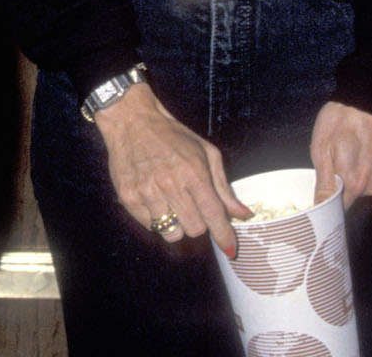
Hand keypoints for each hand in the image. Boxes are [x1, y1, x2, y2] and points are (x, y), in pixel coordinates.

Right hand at [92, 82, 247, 256]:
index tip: (230, 249)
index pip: (213, 214)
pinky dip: (156, 218)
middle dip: (199, 223)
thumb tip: (242, 214)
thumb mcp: (205, 153)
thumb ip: (223, 187)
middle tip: (192, 206)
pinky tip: (155, 199)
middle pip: (195, 229)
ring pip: (172, 233)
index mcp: (193, 172)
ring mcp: (147, 192)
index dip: (224, 236)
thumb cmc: (173, 136)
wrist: (132, 122)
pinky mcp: (129, 197)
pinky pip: (150, 226)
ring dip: (177, 224)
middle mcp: (170, 185)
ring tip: (172, 204)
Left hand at [308, 102, 371, 201]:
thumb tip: (319, 209)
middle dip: (341, 183)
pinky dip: (369, 166)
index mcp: (355, 183)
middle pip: (352, 196)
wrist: (370, 98)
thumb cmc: (341, 120)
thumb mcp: (322, 149)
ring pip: (365, 185)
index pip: (339, 208)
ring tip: (350, 150)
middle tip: (335, 159)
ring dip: (356, 174)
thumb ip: (324, 184)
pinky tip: (364, 148)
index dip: (329, 201)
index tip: (322, 190)